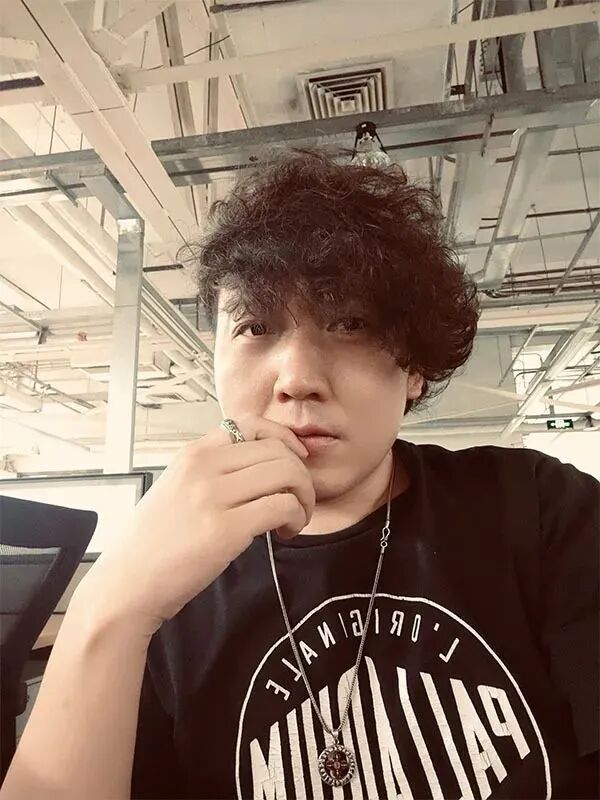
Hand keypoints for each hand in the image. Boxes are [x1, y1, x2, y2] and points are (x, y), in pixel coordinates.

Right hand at [73, 415, 314, 636]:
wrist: (126, 584)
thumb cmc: (154, 543)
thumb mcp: (176, 487)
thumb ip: (212, 471)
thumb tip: (261, 467)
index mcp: (192, 454)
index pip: (251, 424)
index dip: (284, 439)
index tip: (295, 460)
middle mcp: (203, 467)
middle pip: (278, 450)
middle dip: (302, 475)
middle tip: (299, 502)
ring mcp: (214, 497)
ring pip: (288, 474)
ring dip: (304, 497)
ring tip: (294, 519)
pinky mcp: (226, 530)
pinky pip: (283, 506)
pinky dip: (296, 517)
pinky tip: (284, 533)